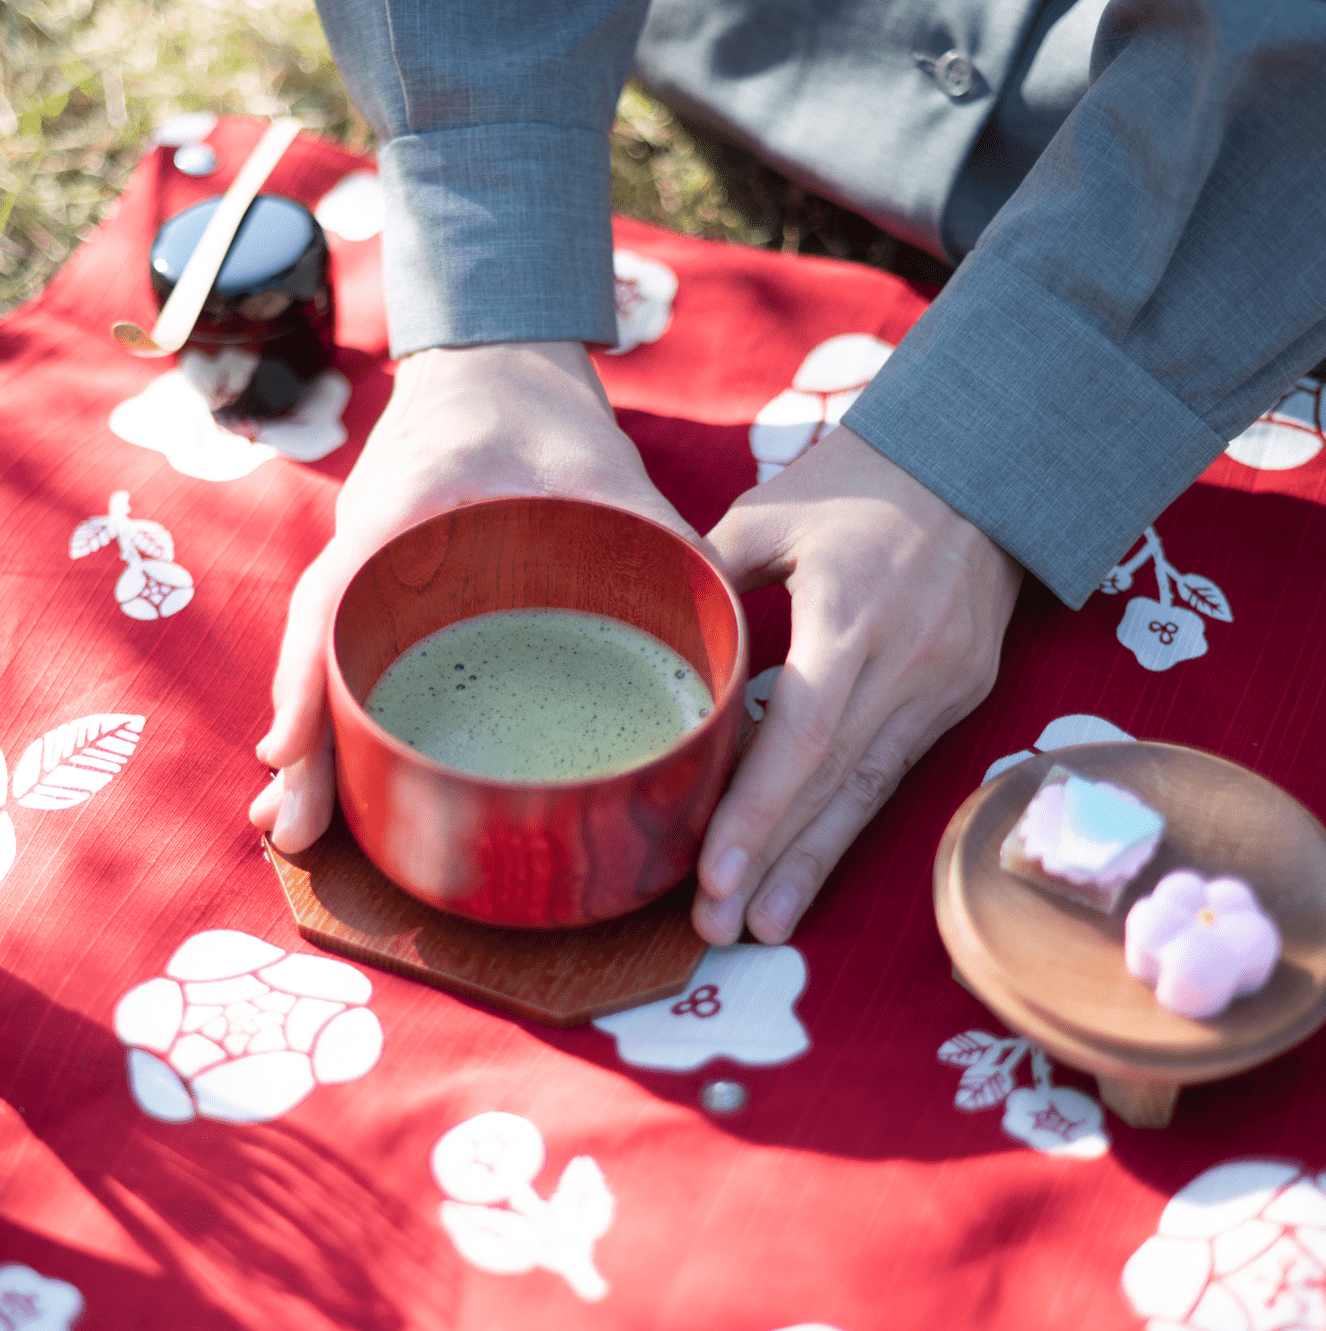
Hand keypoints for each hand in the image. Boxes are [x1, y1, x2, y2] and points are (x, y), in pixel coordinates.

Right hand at [249, 340, 695, 851]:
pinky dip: (336, 708)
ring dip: (312, 739)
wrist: (497, 364)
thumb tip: (730, 641)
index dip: (310, 679)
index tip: (291, 755)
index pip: (338, 595)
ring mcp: (367, 561)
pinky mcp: (383, 583)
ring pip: (325, 655)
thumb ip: (665, 545)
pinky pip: (351, 648)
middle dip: (304, 741)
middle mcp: (370, 539)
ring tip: (301, 827)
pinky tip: (335, 770)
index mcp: (412, 504)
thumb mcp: (612, 473)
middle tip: (294, 830)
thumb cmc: (548, 417)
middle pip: (318, 645)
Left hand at [690, 425, 1021, 944]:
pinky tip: (814, 867)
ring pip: (870, 790)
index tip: (711, 874)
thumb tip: (645, 629)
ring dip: (815, 863)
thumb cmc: (862, 480)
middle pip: (835, 781)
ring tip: (763, 929)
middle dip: (776, 862)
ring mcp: (943, 683)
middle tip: (717, 931)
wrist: (984, 463)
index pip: (805, 731)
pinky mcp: (961, 694)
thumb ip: (711, 576)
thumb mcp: (772, 512)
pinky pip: (896, 770)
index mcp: (853, 610)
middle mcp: (906, 660)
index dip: (758, 808)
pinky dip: (849, 821)